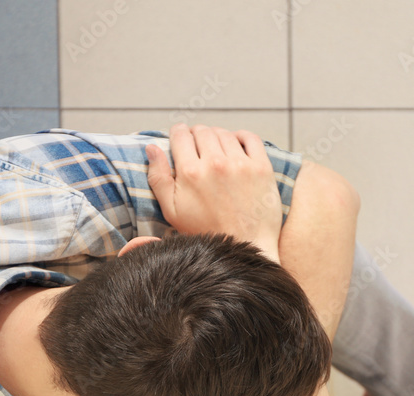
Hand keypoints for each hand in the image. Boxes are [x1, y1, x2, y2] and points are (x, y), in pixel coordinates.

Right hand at [146, 123, 282, 261]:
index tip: (181, 136)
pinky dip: (242, 137)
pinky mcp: (261, 167)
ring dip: (217, 136)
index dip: (178, 133)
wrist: (245, 247)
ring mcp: (240, 164)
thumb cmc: (206, 232)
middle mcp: (215, 163)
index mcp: (190, 173)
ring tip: (216, 148)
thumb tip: (151, 148)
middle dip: (197, 135)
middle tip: (198, 146)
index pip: (180, 135)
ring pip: (224, 133)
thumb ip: (158, 178)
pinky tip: (237, 145)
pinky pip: (250, 138)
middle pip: (202, 131)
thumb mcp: (172, 211)